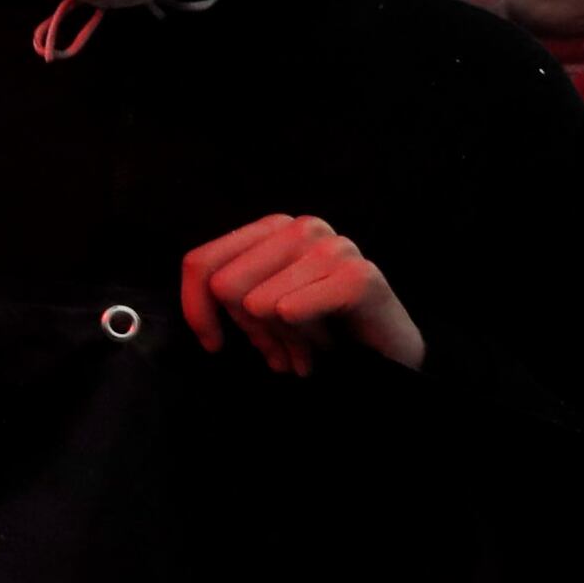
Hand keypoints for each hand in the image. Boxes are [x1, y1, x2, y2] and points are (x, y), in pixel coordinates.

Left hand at [180, 214, 427, 374]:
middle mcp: (301, 227)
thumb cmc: (321, 328)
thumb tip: (203, 316)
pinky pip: (292, 312)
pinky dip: (304, 340)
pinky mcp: (359, 276)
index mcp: (271, 228)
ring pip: (258, 305)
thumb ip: (227, 297)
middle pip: (226, 286)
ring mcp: (333, 247)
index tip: (213, 343)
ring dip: (283, 339)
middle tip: (283, 346)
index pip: (201, 262)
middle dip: (250, 329)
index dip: (196, 309)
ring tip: (311, 346)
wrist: (388, 355)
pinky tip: (327, 344)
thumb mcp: (261, 308)